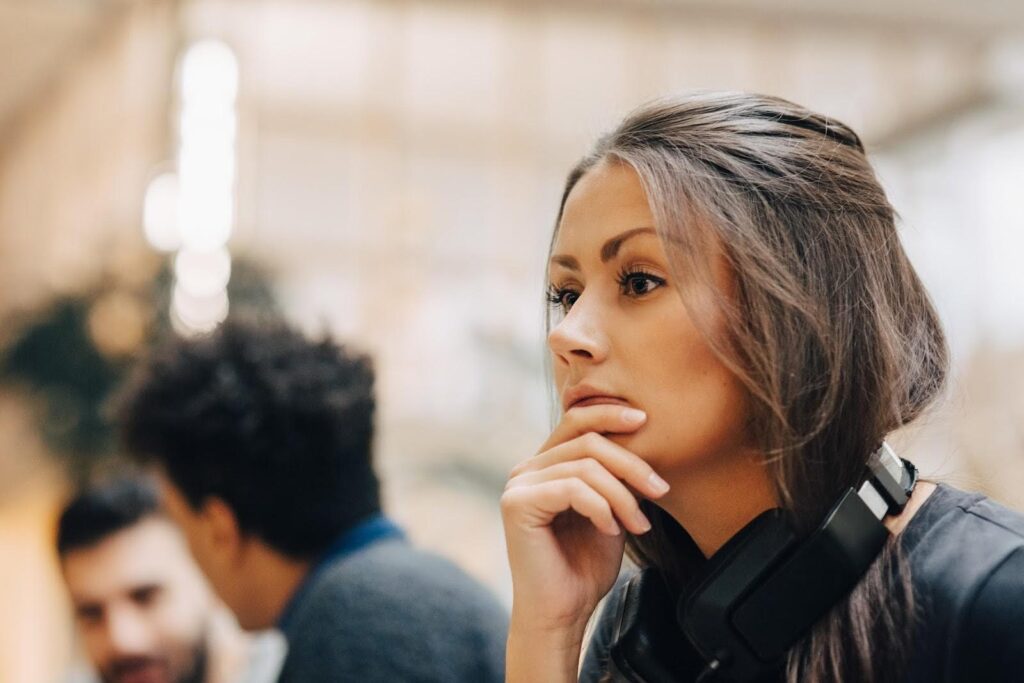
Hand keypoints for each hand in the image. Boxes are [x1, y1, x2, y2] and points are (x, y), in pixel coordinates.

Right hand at [502, 404, 670, 638]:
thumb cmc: (584, 566)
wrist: (562, 613)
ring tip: (638, 524)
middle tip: (661, 491)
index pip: (576, 421)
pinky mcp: (517, 504)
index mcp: (544, 465)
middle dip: (631, 463)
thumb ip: (613, 476)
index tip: (645, 421)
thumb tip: (641, 437)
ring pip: (585, 466)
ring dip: (622, 495)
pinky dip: (601, 508)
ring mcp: (518, 485)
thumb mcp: (609, 510)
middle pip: (587, 441)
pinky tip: (611, 530)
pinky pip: (572, 488)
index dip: (609, 413)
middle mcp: (526, 469)